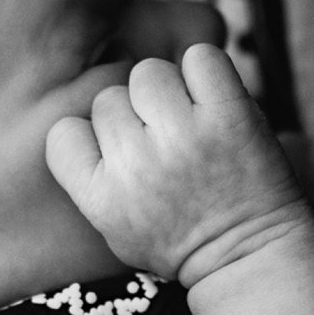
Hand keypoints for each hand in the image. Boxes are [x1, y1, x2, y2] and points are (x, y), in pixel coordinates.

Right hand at [46, 43, 306, 284]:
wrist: (249, 258)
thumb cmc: (179, 242)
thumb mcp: (113, 228)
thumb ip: (88, 176)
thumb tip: (84, 115)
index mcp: (101, 197)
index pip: (64, 132)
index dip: (91, 137)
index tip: (120, 157)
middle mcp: (137, 165)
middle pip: (108, 97)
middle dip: (135, 118)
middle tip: (167, 147)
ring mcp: (184, 137)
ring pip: (148, 71)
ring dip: (168, 90)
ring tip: (190, 122)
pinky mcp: (229, 116)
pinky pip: (199, 56)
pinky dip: (205, 71)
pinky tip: (212, 99)